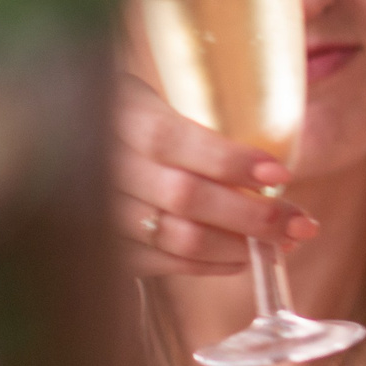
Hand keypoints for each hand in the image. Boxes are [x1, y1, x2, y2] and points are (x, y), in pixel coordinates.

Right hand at [112, 74, 315, 275]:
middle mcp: (103, 166)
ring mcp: (99, 211)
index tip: (281, 174)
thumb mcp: (155, 100)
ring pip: (176, 237)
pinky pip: (161, 263)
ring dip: (239, 246)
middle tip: (302, 223)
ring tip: (282, 243)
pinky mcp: (103, 246)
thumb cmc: (127, 117)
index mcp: (120, 116)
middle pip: (184, 197)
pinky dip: (208, 265)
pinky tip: (240, 259)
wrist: (63, 139)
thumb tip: (269, 170)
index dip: (229, 161)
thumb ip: (195, 128)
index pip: (173, 141)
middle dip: (253, 216)